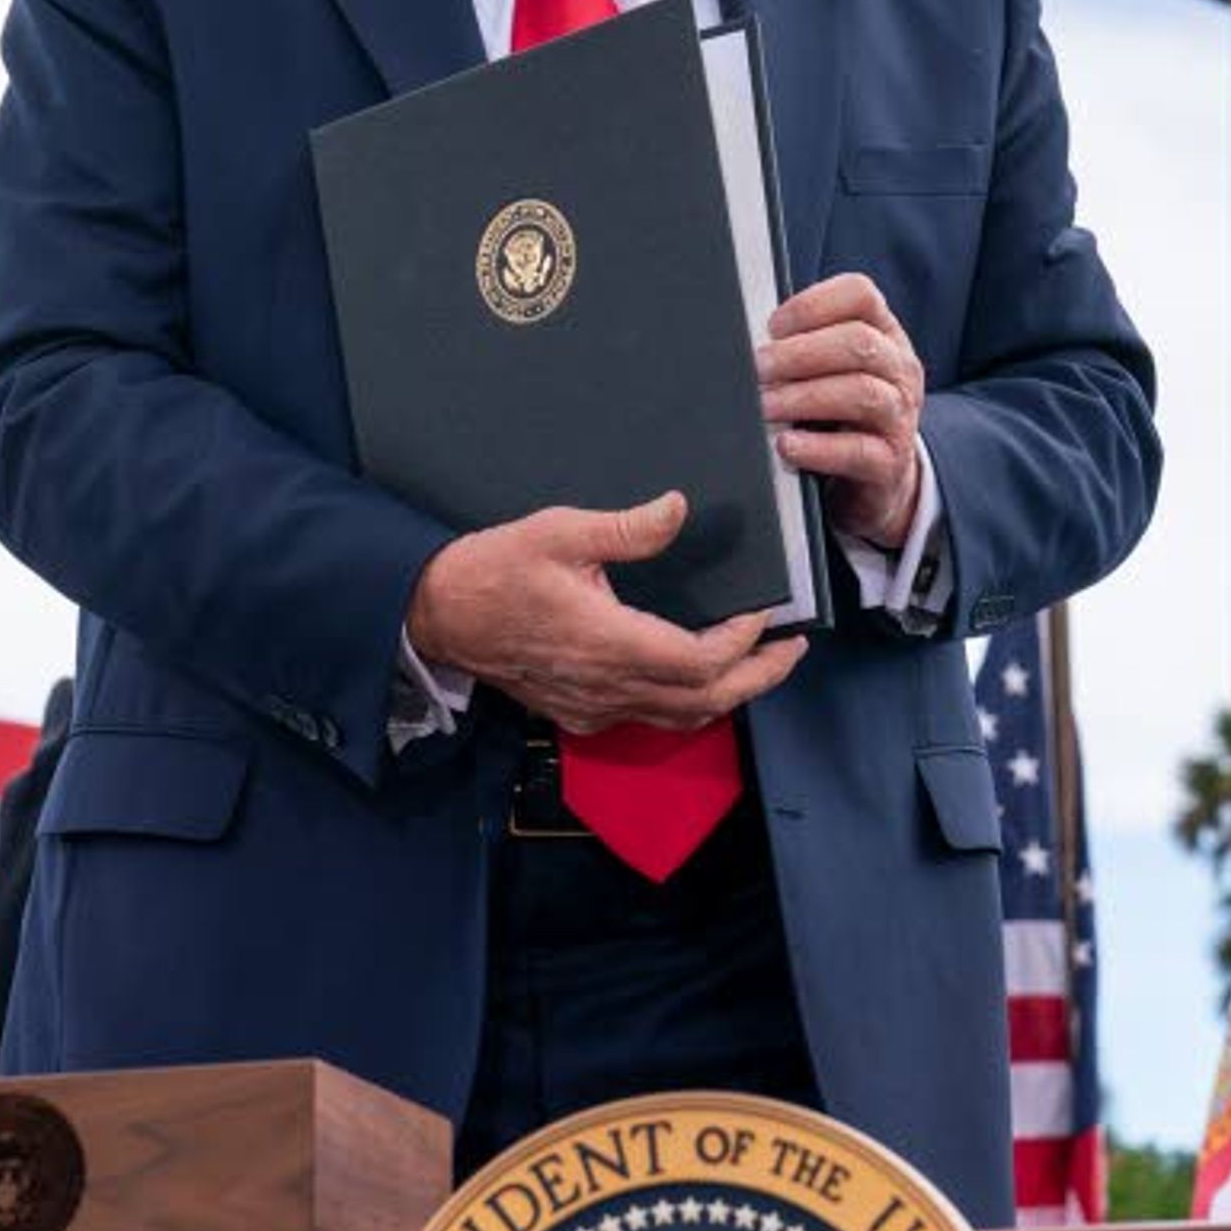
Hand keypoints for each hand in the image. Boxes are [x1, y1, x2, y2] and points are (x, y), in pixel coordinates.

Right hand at [407, 494, 804, 733]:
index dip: (743, 641)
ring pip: (681, 718)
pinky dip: (688, 704)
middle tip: (793, 649)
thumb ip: (626, 528)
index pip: (701, 661)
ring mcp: (594, 707)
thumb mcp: (559, 531)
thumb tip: (679, 508)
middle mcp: (608, 687)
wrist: (438, 615)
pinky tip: (698, 678)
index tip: (764, 610)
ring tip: (759, 664)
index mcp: (609, 642)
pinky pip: (649, 721)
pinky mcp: (579, 714)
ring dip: (728, 694)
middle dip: (759, 676)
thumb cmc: (495, 569)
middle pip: (706, 702)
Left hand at [758, 274, 924, 551]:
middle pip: (859, 343)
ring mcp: (900, 417)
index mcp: (884, 334)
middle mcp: (899, 369)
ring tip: (766, 406)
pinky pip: (858, 451)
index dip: (813, 304)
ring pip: (862, 393)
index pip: (860, 295)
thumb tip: (747, 340)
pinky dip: (818, 449)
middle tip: (758, 368)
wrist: (876, 481)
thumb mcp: (830, 372)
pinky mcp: (890, 463)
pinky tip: (788, 445)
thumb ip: (802, 348)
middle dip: (800, 353)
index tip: (774, 326)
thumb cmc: (840, 416)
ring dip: (804, 397)